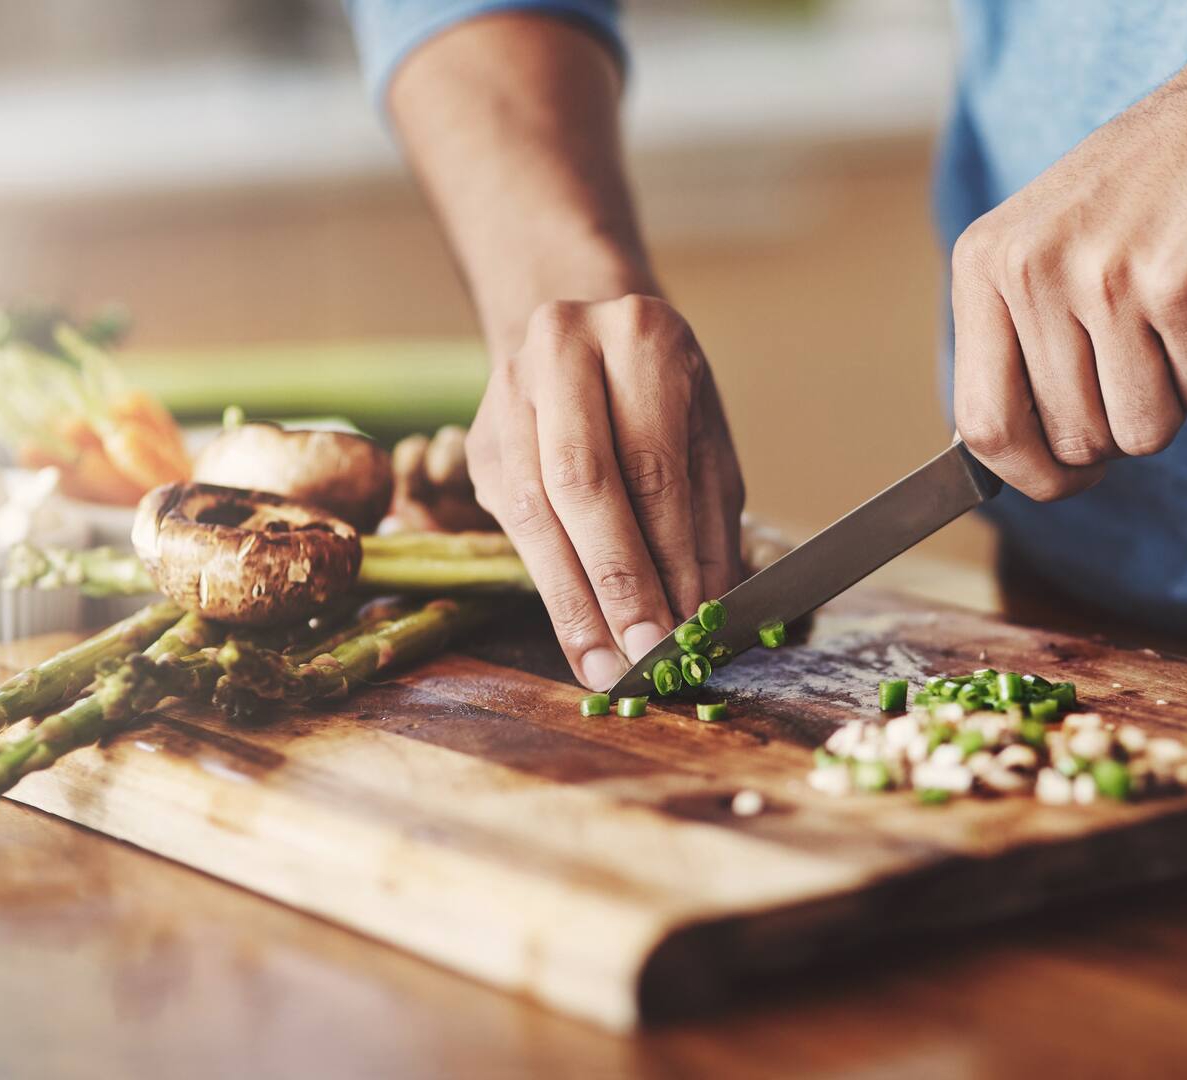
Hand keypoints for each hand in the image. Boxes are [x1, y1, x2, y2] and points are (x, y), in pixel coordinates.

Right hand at [466, 294, 744, 687]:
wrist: (584, 330)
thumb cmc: (663, 396)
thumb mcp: (707, 444)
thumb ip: (706, 523)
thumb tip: (704, 613)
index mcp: (640, 338)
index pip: (650, 465)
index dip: (666, 555)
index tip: (685, 627)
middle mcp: (563, 350)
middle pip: (580, 482)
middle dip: (614, 581)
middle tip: (643, 655)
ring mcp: (508, 393)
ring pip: (532, 509)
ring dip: (571, 599)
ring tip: (605, 664)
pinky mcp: (479, 441)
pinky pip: (512, 523)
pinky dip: (551, 584)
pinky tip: (578, 633)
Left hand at [949, 74, 1186, 498]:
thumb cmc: (1141, 193)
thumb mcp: (1042, 245)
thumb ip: (1016, 342)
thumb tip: (1013, 463)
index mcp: (984, 264)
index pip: (983, 424)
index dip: (1029, 475)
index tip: (1064, 478)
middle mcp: (1034, 270)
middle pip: (1076, 440)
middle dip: (1120, 425)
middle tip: (1143, 357)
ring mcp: (1108, 279)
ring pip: (1143, 433)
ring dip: (1173, 401)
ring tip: (1175, 324)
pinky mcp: (1186, 288)